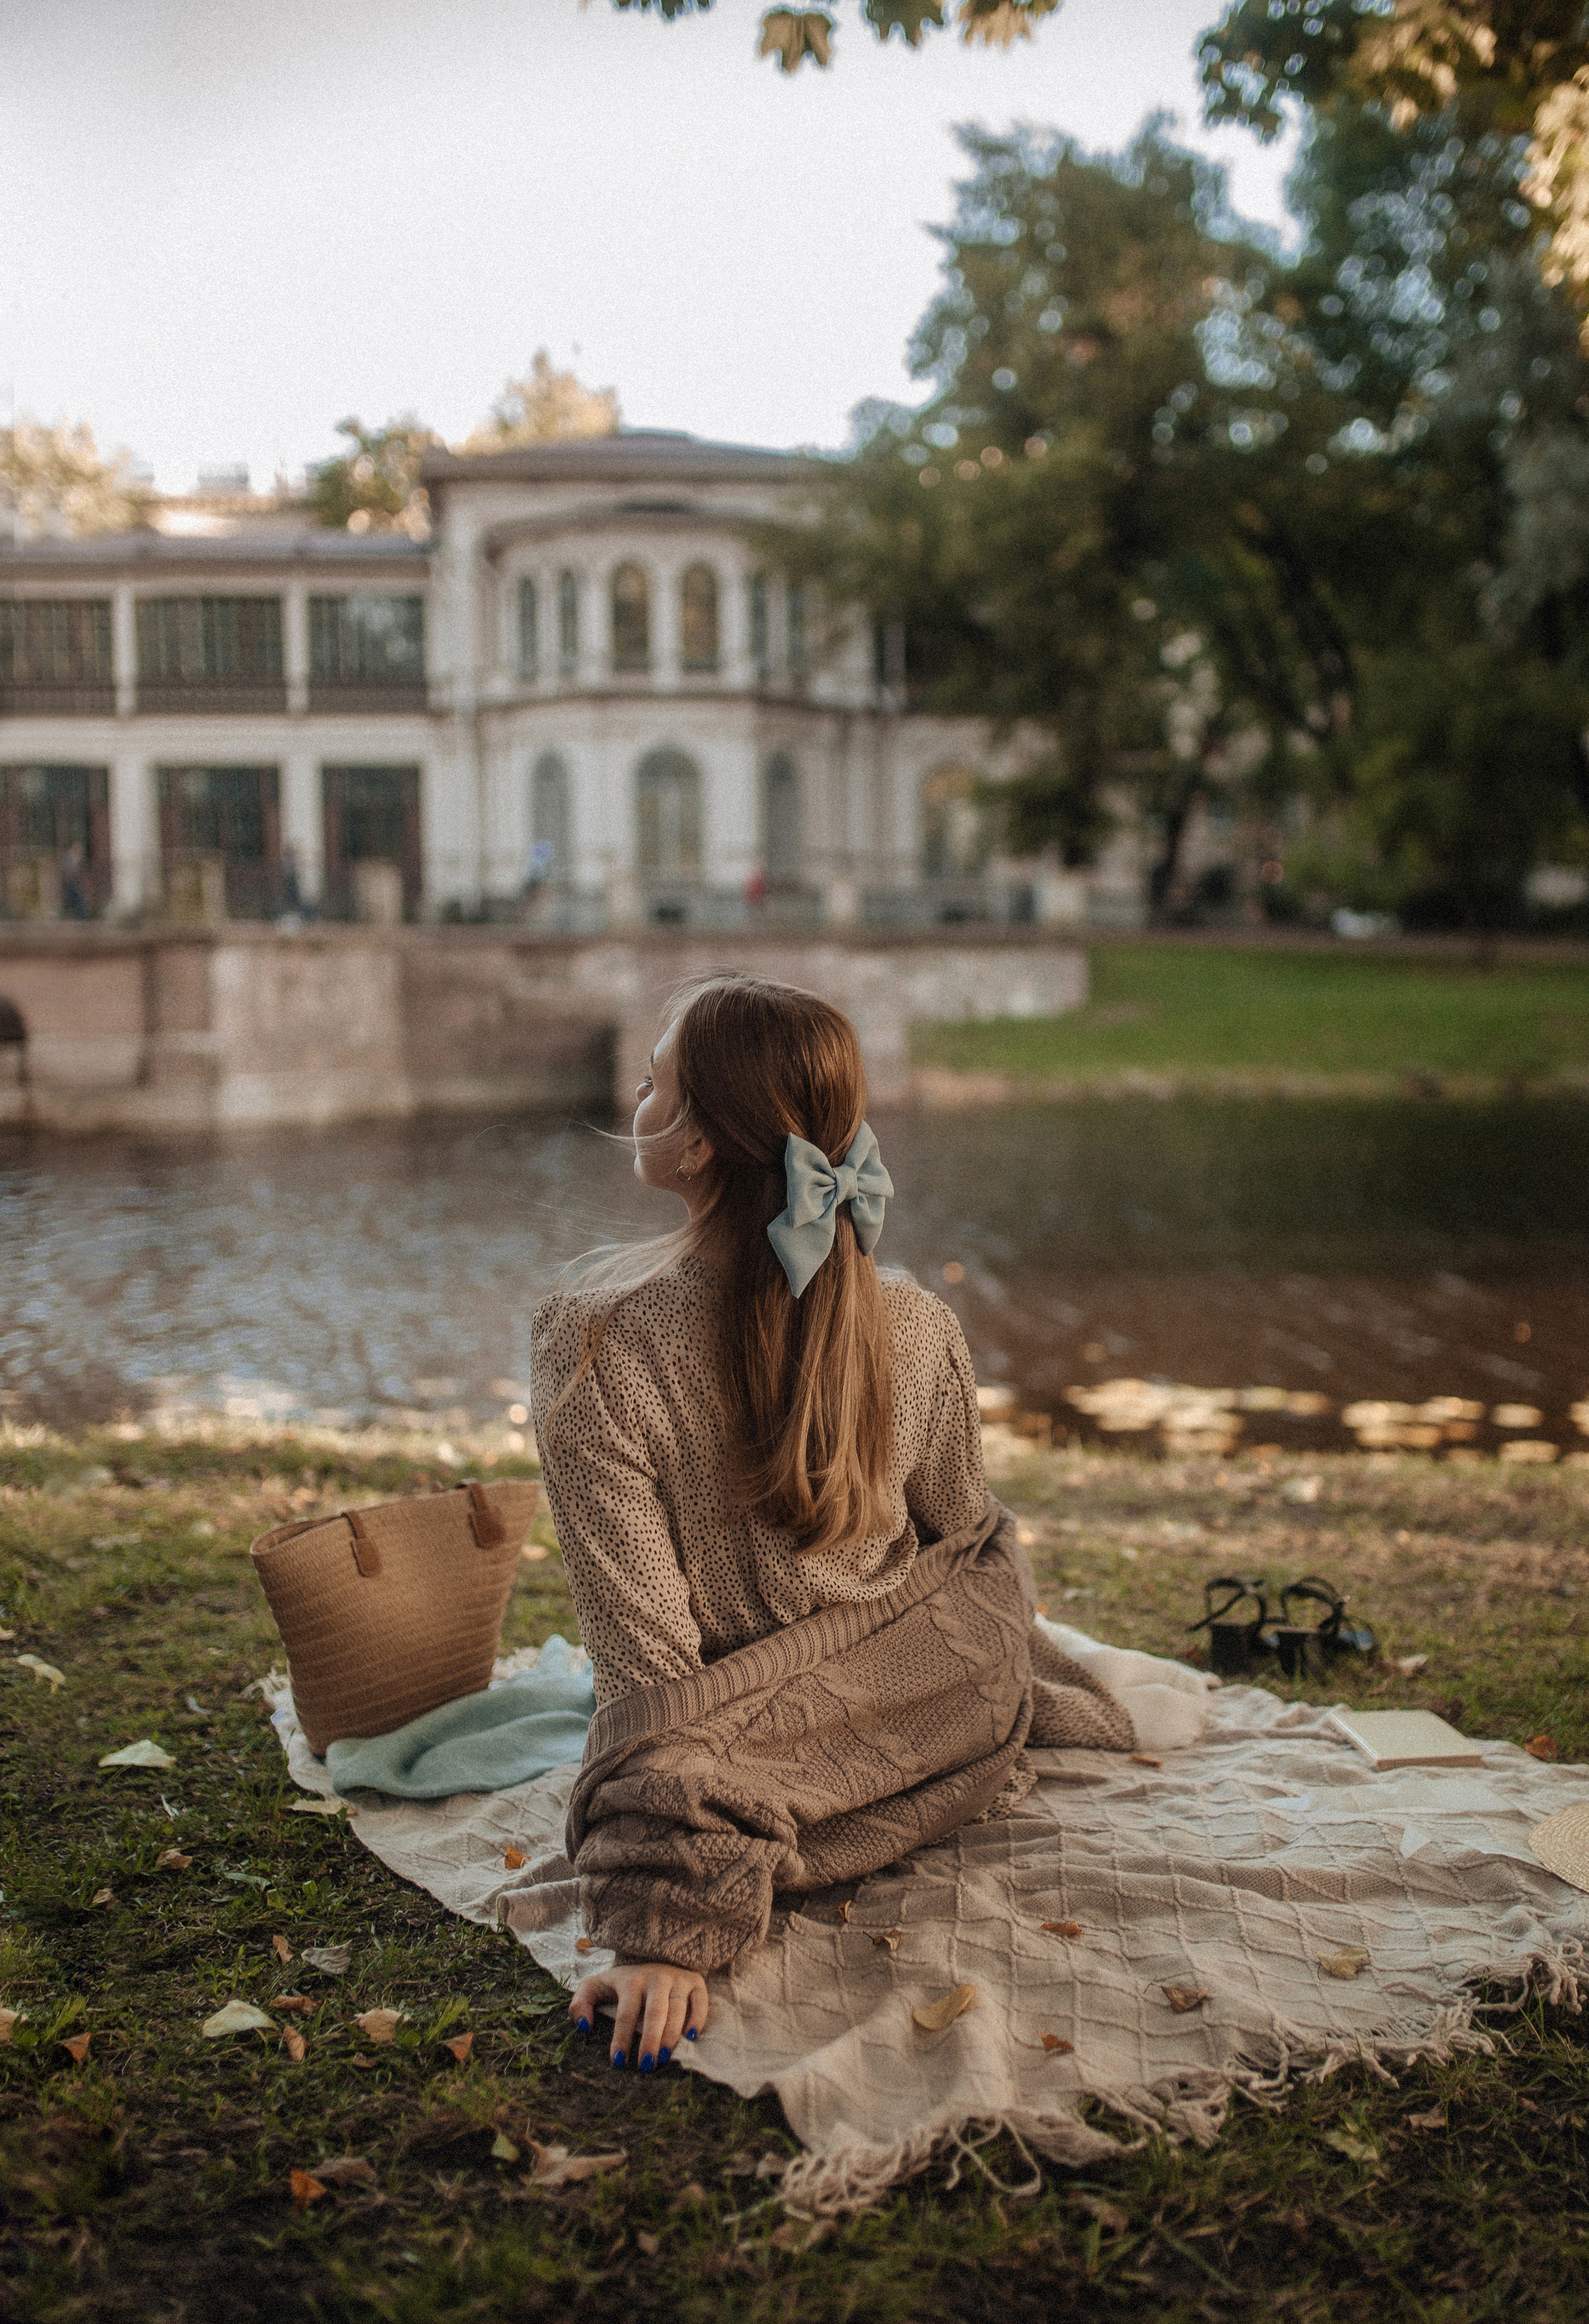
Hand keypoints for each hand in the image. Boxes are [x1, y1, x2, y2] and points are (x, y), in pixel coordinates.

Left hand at [568, 1960, 708, 2070]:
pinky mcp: (695, 1981)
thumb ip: (580, 2004)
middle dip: (650, 2040)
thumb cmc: (623, 1982)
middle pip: (655, 2012)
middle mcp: (656, 1977)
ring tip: (664, 2057)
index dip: (621, 2038)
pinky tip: (690, 2037)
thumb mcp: (596, 1986)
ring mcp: (677, 1979)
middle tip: (645, 2066)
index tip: (618, 2062)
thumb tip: (583, 2027)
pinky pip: (700, 2001)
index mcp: (631, 1980)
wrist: (653, 1956)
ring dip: (671, 2034)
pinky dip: (697, 2018)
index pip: (626, 2013)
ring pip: (677, 2008)